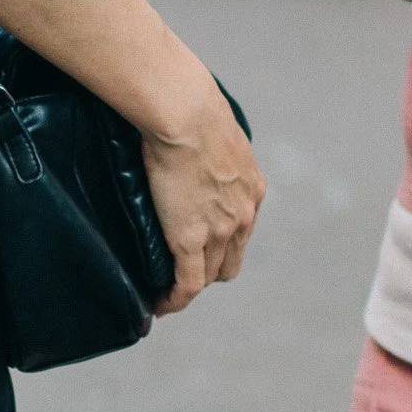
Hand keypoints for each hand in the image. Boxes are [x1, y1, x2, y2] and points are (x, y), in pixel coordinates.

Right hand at [140, 73, 264, 313]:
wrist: (185, 112)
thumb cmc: (189, 107)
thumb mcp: (213, 130)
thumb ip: (208, 146)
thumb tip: (185, 137)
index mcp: (251, 187)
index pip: (241, 230)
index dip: (222, 243)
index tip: (202, 247)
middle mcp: (244, 214)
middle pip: (230, 259)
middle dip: (210, 269)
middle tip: (182, 271)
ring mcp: (221, 230)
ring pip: (210, 275)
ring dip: (190, 285)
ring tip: (167, 291)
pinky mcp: (193, 239)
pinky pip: (187, 285)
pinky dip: (175, 299)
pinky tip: (160, 305)